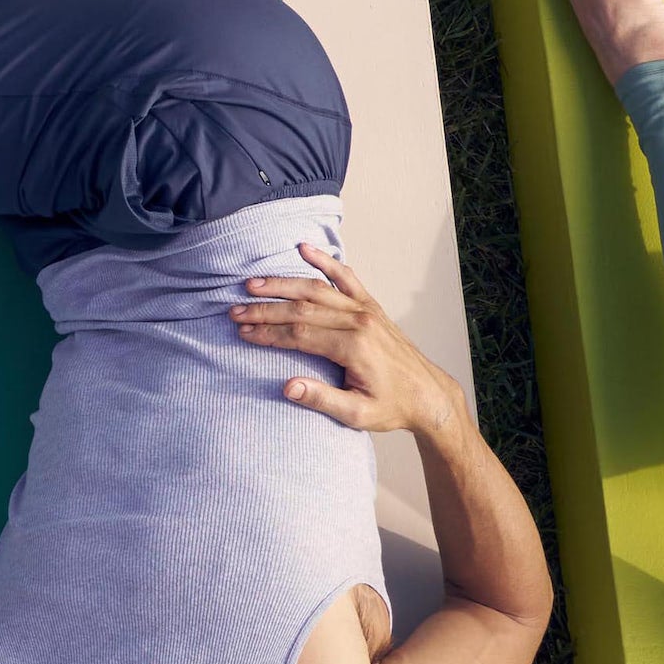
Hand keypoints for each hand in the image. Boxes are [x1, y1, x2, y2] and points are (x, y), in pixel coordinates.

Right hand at [232, 241, 460, 433]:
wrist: (428, 395)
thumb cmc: (392, 407)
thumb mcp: (357, 414)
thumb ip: (321, 399)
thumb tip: (287, 386)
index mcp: (354, 347)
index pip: (300, 334)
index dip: (268, 334)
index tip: (243, 333)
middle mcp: (359, 321)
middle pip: (302, 308)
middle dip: (265, 309)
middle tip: (235, 310)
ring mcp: (366, 310)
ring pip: (317, 289)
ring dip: (283, 284)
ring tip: (253, 284)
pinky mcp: (371, 306)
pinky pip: (346, 277)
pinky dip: (325, 261)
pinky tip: (304, 249)